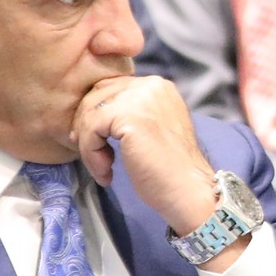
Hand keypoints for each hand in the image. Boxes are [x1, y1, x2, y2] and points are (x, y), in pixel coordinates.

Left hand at [74, 74, 224, 239]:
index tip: (92, 142)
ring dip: (89, 145)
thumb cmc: (169, 170)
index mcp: (158, 86)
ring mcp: (140, 98)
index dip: (95, 115)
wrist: (188, 190)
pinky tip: (106, 173)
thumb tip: (90, 114)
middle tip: (93, 156)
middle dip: (87, 127)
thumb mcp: (150, 128)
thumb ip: (130, 114)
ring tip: (104, 169)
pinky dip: (91, 154)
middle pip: (97, 95)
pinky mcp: (128, 117)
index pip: (111, 88)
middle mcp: (150, 85)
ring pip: (91, 113)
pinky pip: (91, 130)